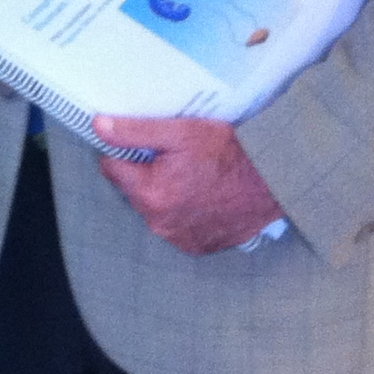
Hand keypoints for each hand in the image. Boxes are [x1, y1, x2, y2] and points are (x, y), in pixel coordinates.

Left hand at [94, 115, 286, 254]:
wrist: (275, 180)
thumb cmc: (229, 152)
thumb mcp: (180, 132)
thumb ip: (135, 132)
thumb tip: (98, 127)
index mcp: (150, 194)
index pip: (112, 168)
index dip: (124, 151)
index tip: (143, 144)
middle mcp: (160, 223)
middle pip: (134, 191)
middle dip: (146, 173)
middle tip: (175, 157)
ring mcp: (179, 238)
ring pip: (155, 209)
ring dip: (165, 194)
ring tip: (192, 175)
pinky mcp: (198, 246)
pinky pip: (177, 226)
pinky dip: (184, 212)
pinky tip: (202, 195)